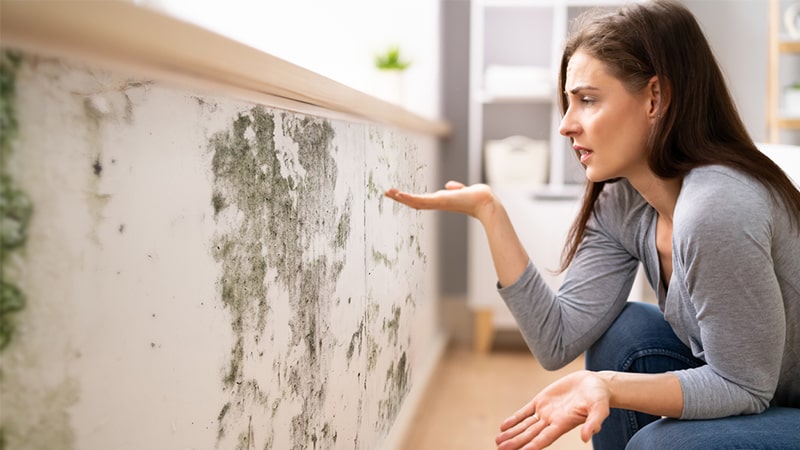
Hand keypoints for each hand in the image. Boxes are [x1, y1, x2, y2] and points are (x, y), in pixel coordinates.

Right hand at [384, 181, 496, 220]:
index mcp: (440, 200)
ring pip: (414, 202)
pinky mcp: (439, 201)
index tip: (398, 194)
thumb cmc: (477, 197)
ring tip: (389, 193)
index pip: (421, 199)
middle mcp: (437, 203)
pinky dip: (409, 198)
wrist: (485, 201)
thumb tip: (450, 186)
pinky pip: (421, 201)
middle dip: (400, 198)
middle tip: (387, 193)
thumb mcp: (463, 190)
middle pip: (414, 202)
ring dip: (401, 198)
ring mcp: (437, 203)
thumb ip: (456, 188)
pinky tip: (399, 194)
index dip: (409, 197)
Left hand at [495, 371, 609, 449]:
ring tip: (498, 442)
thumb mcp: (600, 409)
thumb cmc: (599, 397)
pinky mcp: (542, 400)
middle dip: (516, 442)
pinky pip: (525, 412)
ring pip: (525, 426)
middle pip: (530, 435)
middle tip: (500, 449)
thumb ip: (593, 423)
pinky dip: (514, 419)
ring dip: (512, 434)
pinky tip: (503, 427)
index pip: (545, 438)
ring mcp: (545, 411)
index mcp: (564, 424)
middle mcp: (552, 421)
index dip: (533, 445)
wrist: (594, 383)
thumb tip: (586, 437)